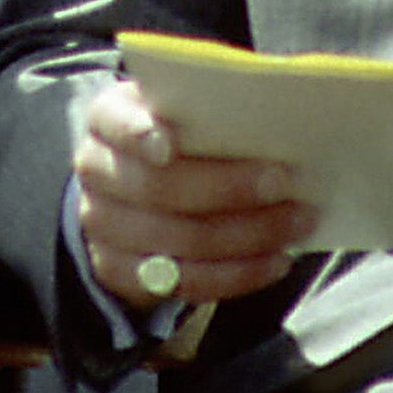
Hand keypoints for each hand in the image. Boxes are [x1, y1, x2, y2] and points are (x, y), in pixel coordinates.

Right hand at [74, 77, 313, 308]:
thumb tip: (275, 120)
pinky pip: (185, 283)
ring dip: (247, 236)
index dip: (138, 134)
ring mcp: (103, 227)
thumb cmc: (176, 136)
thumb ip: (211, 110)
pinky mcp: (120, 273)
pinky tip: (275, 261)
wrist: (131, 191)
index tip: (170, 145)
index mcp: (107, 119)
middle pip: (159, 188)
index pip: (115, 122)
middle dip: (228, 188)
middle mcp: (96, 171)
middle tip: (284, 183)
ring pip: (179, 240)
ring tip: (295, 223)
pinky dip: (238, 275)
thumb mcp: (182, 109)